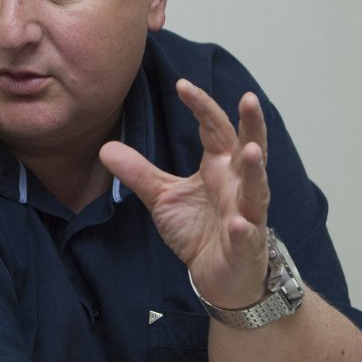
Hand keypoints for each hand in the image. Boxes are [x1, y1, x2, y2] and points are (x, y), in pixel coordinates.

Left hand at [101, 81, 270, 308]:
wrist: (219, 277)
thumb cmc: (200, 230)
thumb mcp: (163, 197)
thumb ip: (139, 172)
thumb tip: (105, 147)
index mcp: (220, 167)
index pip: (215, 129)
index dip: (201, 107)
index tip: (182, 85)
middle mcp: (238, 184)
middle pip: (249, 148)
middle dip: (252, 124)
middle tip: (249, 99)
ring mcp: (247, 213)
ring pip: (256, 188)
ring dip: (254, 170)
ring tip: (250, 151)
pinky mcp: (246, 244)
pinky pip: (247, 234)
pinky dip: (244, 228)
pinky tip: (240, 223)